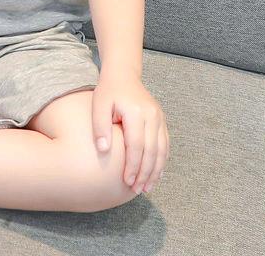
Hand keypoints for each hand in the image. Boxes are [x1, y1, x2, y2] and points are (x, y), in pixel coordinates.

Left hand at [93, 69, 168, 193]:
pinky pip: (165, 144)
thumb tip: (103, 150)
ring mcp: (160, 117)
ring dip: (155, 171)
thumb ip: (100, 126)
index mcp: (137, 111)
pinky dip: (161, 161)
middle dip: (145, 173)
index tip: (127, 181)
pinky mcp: (162, 120)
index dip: (133, 165)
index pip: (137, 145)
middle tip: (137, 190)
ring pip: (162, 150)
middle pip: (152, 151)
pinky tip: (155, 174)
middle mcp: (153, 115)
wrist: (123, 75)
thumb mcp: (99, 104)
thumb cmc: (108, 90)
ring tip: (147, 187)